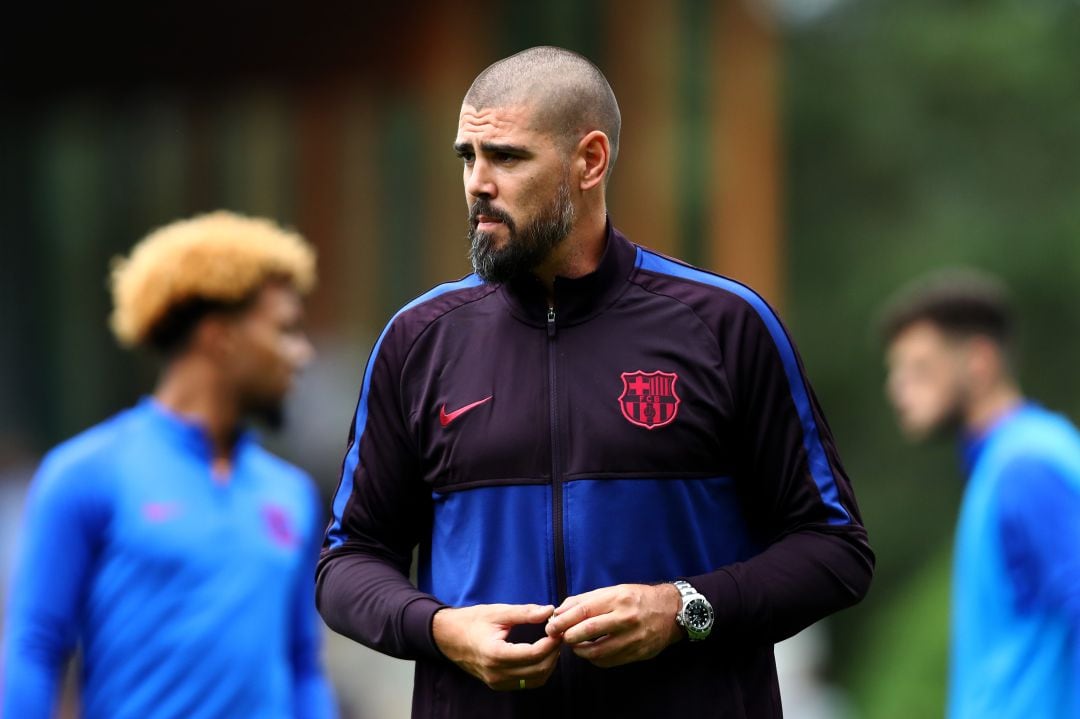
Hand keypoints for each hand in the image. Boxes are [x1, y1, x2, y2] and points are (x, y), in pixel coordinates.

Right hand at [432, 603, 560, 690]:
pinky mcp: (498, 684)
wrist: (448, 637)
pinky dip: (538, 671)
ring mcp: (497, 682)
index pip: (534, 654)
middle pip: (538, 670)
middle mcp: (496, 673)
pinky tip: (540, 654)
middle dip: (553, 653)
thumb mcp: (498, 612)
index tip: (558, 629)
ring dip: (549, 664)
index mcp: (495, 653)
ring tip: (551, 644)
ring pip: (535, 680)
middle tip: (558, 636)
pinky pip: (526, 683)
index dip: (551, 642)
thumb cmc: (471, 621)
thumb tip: (549, 610)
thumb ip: (524, 612)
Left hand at [544, 583, 682, 667]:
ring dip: (579, 650)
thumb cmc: (637, 598)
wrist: (671, 611)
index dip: (563, 620)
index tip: (551, 626)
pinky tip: (591, 652)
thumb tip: (559, 610)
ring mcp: (633, 638)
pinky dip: (594, 659)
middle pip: (588, 631)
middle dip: (568, 636)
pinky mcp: (638, 653)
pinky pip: (608, 661)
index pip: (583, 611)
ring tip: (575, 645)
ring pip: (597, 651)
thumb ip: (585, 600)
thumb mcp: (613, 591)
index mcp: (618, 598)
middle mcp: (626, 618)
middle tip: (560, 637)